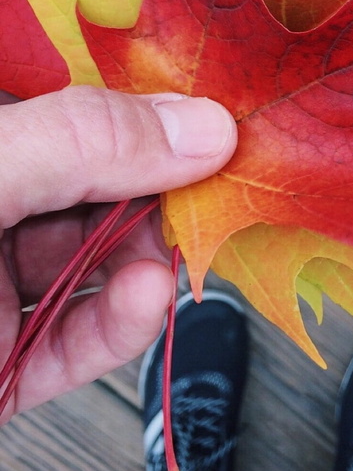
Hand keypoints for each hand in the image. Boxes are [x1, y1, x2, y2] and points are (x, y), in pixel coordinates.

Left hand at [0, 85, 236, 420]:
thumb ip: (80, 143)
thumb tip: (199, 128)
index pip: (73, 108)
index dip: (144, 108)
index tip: (213, 117)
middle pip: (95, 186)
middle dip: (157, 195)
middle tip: (213, 192)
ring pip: (97, 264)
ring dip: (147, 262)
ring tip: (175, 257)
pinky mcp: (5, 363)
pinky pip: (80, 339)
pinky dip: (124, 325)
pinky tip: (148, 300)